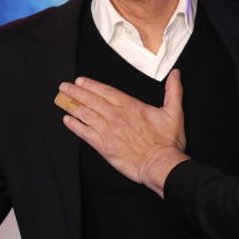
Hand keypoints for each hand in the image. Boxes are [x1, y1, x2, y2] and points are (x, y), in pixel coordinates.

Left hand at [55, 70, 188, 195]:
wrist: (161, 164)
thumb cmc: (168, 141)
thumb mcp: (174, 112)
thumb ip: (173, 91)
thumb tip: (176, 73)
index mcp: (132, 106)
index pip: (107, 92)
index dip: (92, 85)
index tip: (81, 80)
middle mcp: (117, 117)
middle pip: (92, 100)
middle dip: (77, 92)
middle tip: (64, 86)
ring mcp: (109, 132)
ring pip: (86, 115)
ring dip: (72, 105)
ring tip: (61, 99)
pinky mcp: (104, 147)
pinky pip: (85, 134)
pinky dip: (75, 126)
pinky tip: (66, 120)